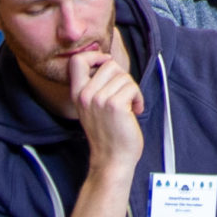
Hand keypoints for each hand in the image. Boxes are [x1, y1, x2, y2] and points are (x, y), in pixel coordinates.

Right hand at [70, 47, 147, 177]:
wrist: (112, 160)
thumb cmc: (108, 134)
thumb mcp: (92, 107)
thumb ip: (95, 86)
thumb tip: (108, 61)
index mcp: (77, 94)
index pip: (77, 61)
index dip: (94, 56)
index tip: (106, 65)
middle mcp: (85, 95)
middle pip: (109, 64)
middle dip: (122, 77)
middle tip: (124, 96)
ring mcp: (99, 100)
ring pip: (124, 76)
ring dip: (132, 90)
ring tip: (129, 106)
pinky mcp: (115, 105)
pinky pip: (133, 87)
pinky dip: (139, 98)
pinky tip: (135, 111)